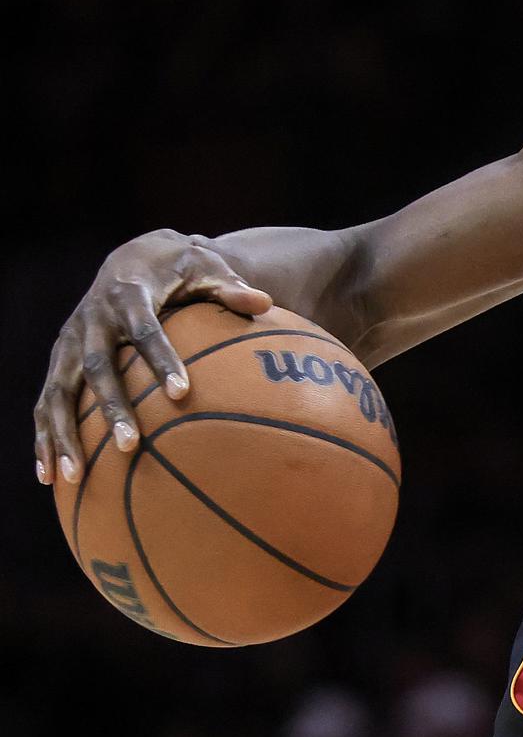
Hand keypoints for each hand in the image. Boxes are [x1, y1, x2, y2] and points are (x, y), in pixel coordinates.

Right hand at [33, 231, 271, 485]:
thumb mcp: (205, 268)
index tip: (182, 393)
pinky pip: (46, 404)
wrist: (129, 259)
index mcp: (128, 295)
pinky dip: (44, 439)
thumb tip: (265, 301)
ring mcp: (69, 343)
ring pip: (59, 392)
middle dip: (111, 407)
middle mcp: (91, 320)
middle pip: (97, 367)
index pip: (146, 330)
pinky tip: (50, 477)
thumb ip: (230, 288)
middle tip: (131, 445)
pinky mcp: (58, 362)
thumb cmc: (178, 269)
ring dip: (63, 434)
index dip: (162, 360)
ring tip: (73, 477)